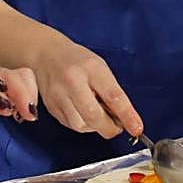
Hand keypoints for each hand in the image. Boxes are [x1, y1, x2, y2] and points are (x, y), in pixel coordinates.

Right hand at [28, 34, 142, 138]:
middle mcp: (72, 81)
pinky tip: (82, 112)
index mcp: (91, 68)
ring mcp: (58, 95)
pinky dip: (82, 124)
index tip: (136, 128)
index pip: (113, 96)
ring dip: (94, 126)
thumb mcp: (100, 68)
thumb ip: (112, 92)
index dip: (127, 115)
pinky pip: (71, 126)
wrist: (45, 54)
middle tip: (116, 125)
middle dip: (109, 128)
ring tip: (96, 113)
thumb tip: (125, 119)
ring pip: (81, 125)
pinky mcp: (51, 107)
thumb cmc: (77, 61)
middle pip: (93, 116)